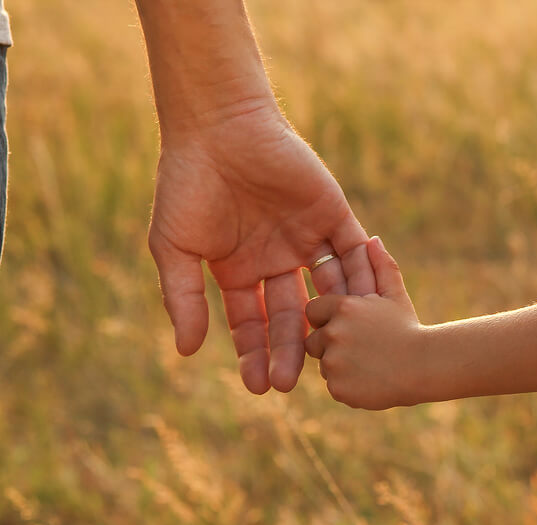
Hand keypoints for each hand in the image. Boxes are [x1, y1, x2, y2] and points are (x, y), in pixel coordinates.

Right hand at [148, 103, 376, 393]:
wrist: (216, 127)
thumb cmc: (186, 185)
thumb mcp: (175, 248)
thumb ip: (183, 299)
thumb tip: (187, 352)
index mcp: (238, 271)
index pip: (251, 323)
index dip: (253, 354)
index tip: (256, 386)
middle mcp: (274, 260)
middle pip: (289, 316)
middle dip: (288, 349)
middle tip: (288, 382)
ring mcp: (305, 238)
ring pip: (325, 291)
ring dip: (328, 322)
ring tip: (327, 351)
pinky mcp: (332, 214)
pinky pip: (353, 252)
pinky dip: (361, 278)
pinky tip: (360, 310)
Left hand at [304, 237, 424, 409]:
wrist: (427, 367)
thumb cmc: (410, 328)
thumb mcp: (395, 295)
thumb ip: (381, 267)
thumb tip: (372, 240)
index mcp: (343, 307)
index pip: (314, 311)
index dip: (329, 319)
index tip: (349, 326)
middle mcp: (334, 333)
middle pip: (314, 341)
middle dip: (331, 345)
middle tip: (362, 348)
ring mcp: (334, 362)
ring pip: (324, 365)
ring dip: (340, 366)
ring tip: (370, 364)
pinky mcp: (338, 388)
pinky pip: (334, 386)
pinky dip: (348, 386)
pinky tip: (372, 379)